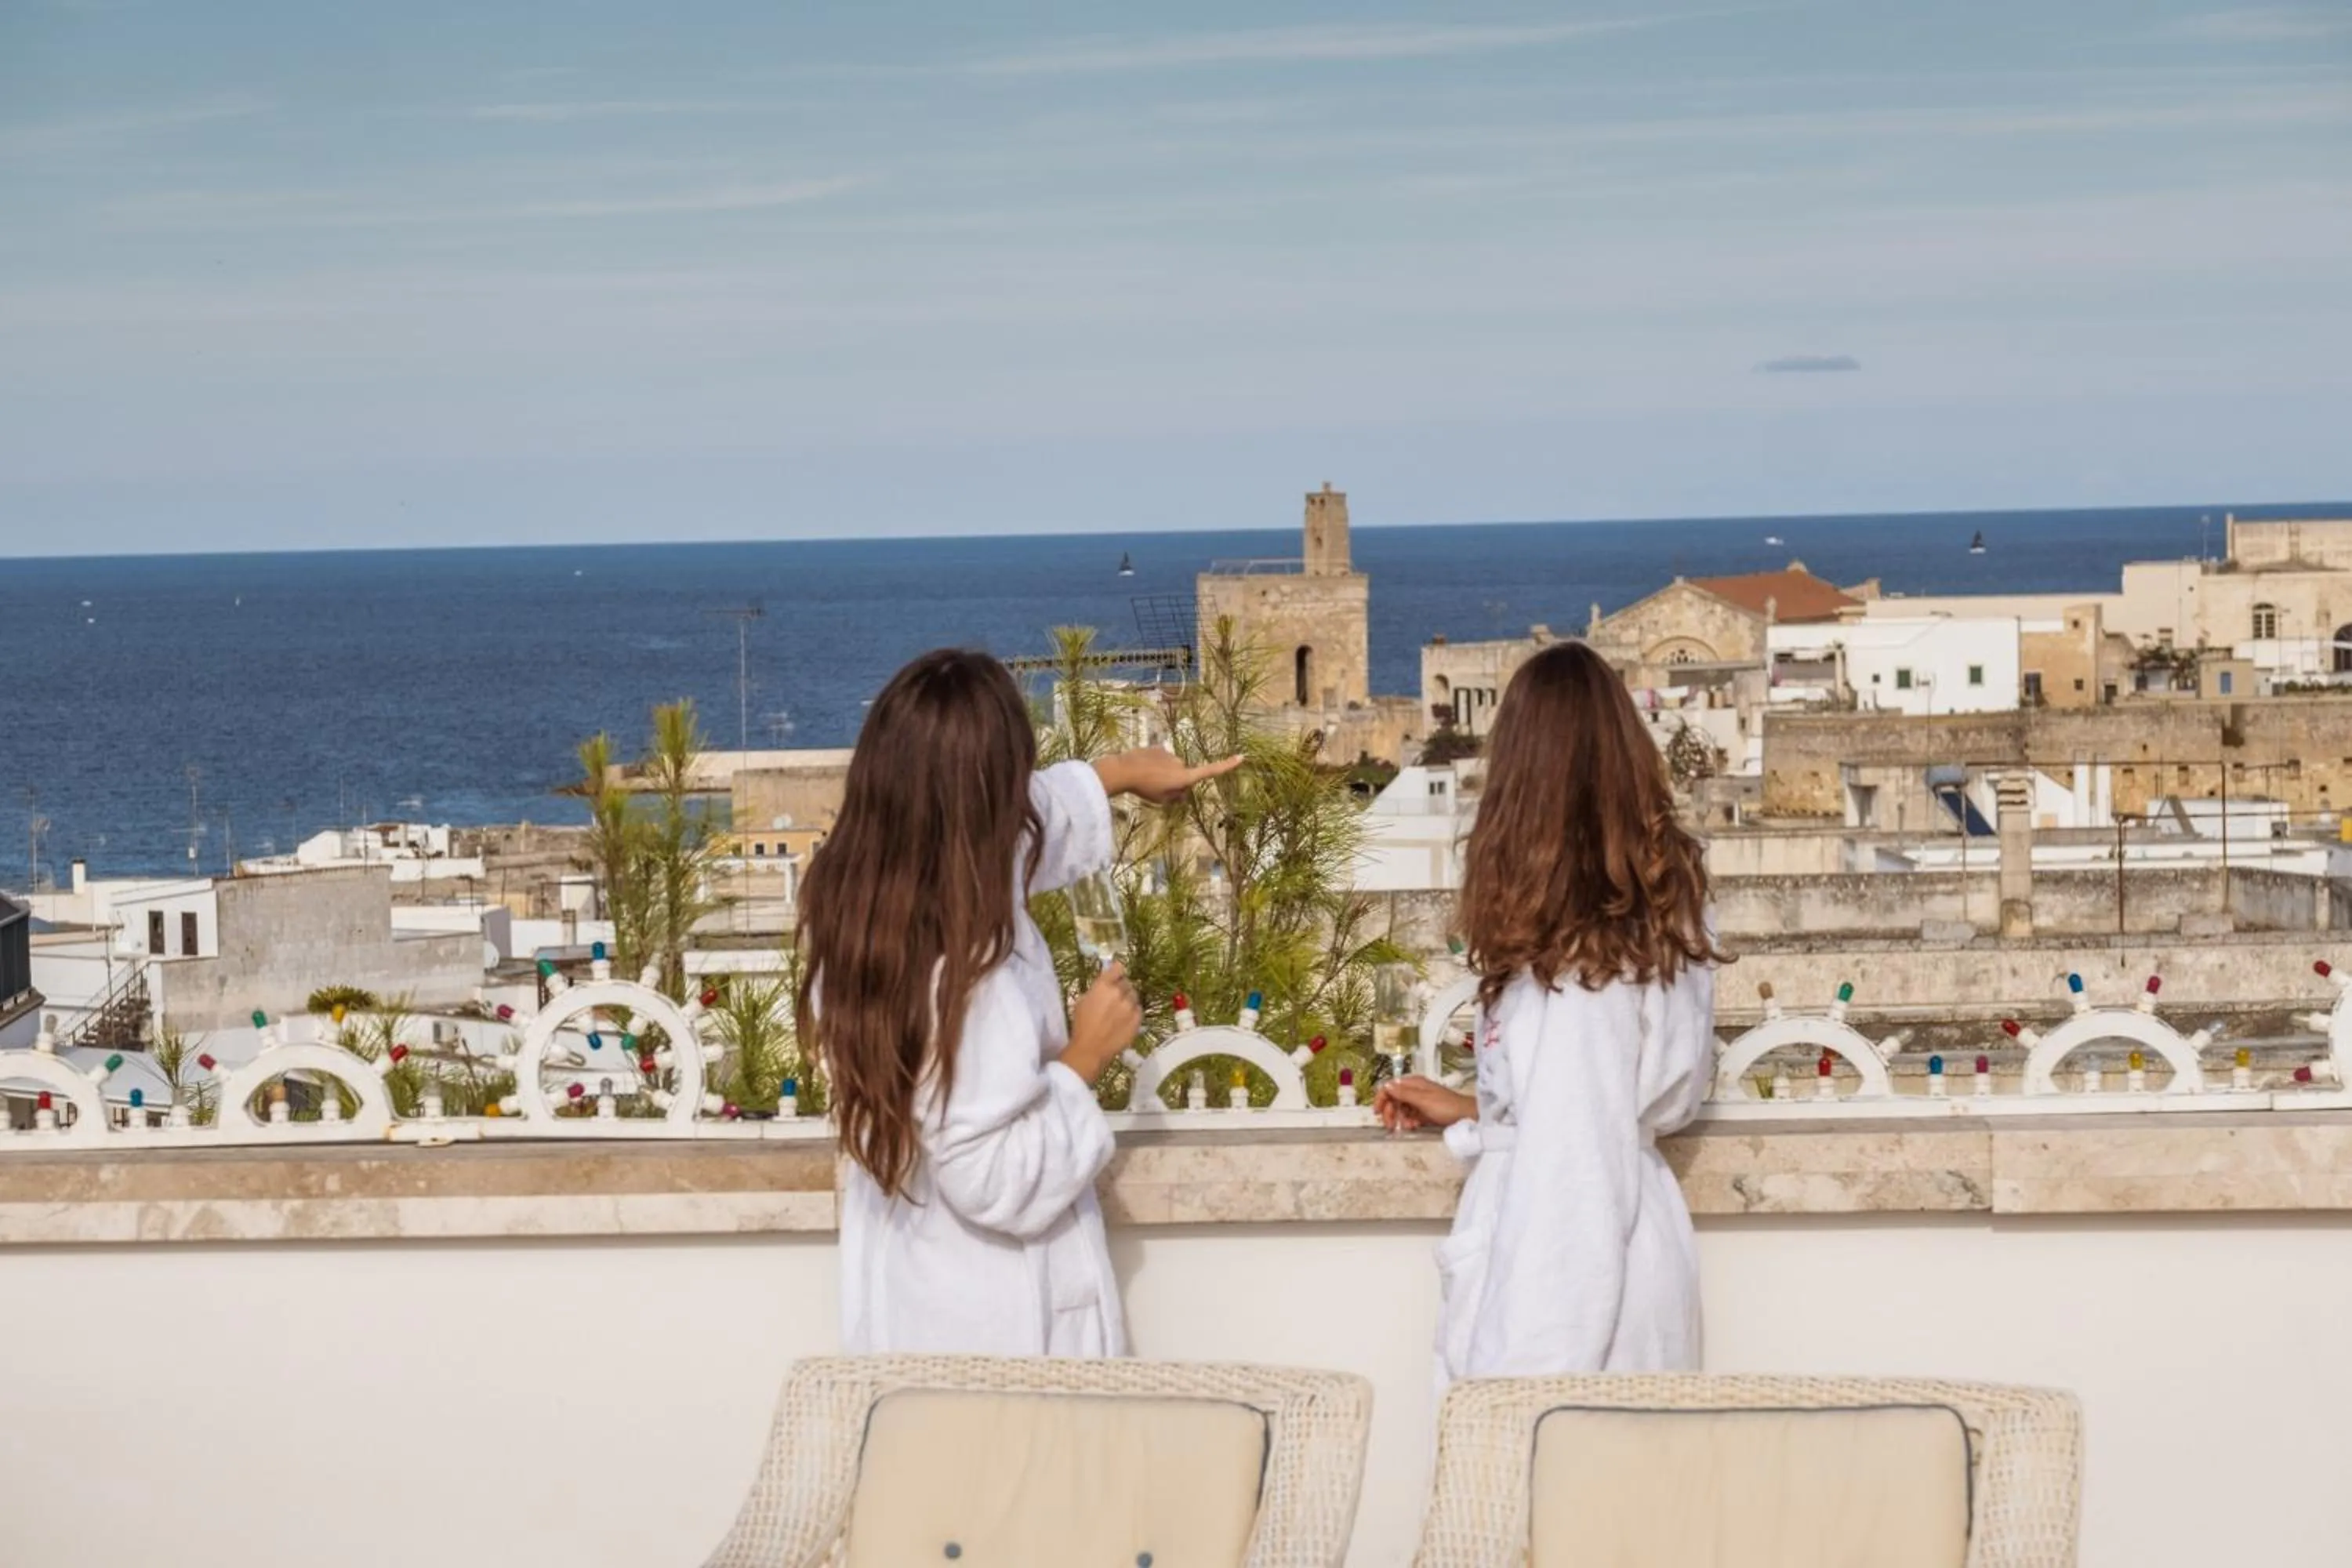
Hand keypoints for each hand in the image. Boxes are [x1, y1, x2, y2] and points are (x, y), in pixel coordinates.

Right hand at [1060, 961, 1141, 1085]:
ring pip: (1134, 996)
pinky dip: (1134, 1011)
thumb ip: (1097, 989)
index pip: (1118, 968)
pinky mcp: (1137, 1019)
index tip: (1116, 975)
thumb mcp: (1083, 1000)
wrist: (1090, 1048)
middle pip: (1127, 982)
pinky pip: (1139, 1009)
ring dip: (1129, 999)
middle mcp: (1119, 993)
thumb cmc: (1082, 1024)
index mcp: (1104, 986)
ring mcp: (1130, 1006)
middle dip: (1122, 987)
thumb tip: (1106, 983)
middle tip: (1116, 997)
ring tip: (1121, 1010)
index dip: (1117, 971)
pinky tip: (1125, 1019)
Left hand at [1095, 747, 1243, 805]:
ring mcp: (1169, 753)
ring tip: (1146, 780)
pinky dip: (1154, 764)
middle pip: (1184, 774)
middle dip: (1175, 781)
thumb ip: (1176, 796)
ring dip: (1163, 772)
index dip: (1227, 765)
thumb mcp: (1162, 800)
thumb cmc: (1145, 788)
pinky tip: (1141, 770)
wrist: (1124, 770)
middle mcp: (1181, 762)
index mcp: (1185, 776)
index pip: (1210, 771)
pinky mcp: (1157, 747)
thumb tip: (1182, 792)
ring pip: (1170, 766)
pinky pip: (1160, 758)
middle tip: (1158, 790)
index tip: (1241, 757)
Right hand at [1375, 1075, 1475, 1133]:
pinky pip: (1410, 1117)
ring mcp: (1420, 1102)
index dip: (1381, 1098)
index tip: (1377, 1113)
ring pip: (1401, 1109)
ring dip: (1400, 1119)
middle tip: (1390, 1126)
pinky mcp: (1424, 1113)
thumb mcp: (1423, 1100)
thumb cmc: (1445, 1106)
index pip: (1390, 1087)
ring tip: (1407, 1127)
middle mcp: (1415, 1090)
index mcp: (1413, 1083)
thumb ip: (1404, 1093)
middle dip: (1390, 1112)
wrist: (1466, 1116)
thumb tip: (1386, 1085)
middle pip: (1393, 1099)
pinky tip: (1413, 1127)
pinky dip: (1409, 1122)